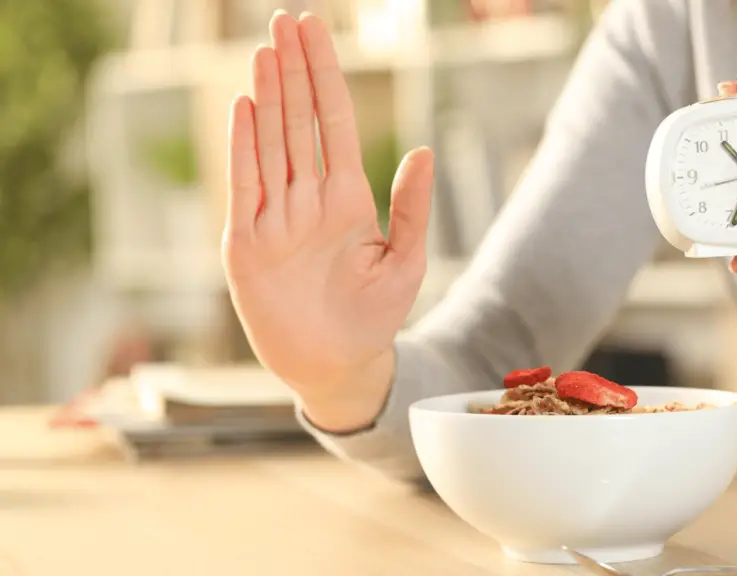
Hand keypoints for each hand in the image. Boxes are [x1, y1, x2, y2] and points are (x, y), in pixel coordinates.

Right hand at [222, 11, 433, 429]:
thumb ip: (411, 207)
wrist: (339, 365)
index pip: (335, 122)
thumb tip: (422, 150)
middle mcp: (308, 200)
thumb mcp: (404, 261)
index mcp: (347, 198)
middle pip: (299, 121)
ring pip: (271, 144)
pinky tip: (245, 107)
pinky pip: (245, 186)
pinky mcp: (247, 244)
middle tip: (286, 20)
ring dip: (269, 96)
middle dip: (294, 70)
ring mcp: (275, 218)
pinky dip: (245, 147)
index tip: (317, 32)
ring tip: (266, 50)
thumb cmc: (374, 316)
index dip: (327, 76)